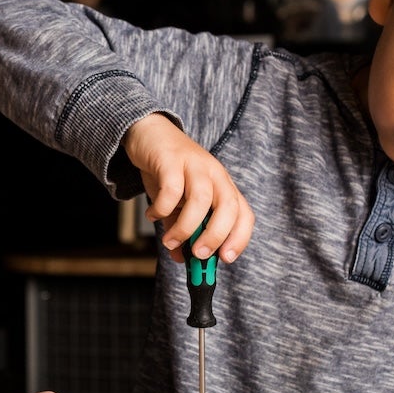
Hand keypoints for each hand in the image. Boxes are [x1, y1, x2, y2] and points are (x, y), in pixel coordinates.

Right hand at [122, 113, 254, 264]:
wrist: (150, 133)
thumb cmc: (169, 171)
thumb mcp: (180, 204)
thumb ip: (181, 228)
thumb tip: (180, 257)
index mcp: (223, 186)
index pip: (244, 214)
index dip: (240, 238)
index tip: (225, 258)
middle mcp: (215, 174)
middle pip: (228, 206)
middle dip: (216, 235)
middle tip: (199, 255)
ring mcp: (194, 165)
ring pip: (201, 199)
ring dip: (186, 227)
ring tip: (170, 241)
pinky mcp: (171, 159)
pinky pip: (171, 189)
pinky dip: (162, 208)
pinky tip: (152, 215)